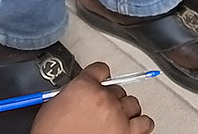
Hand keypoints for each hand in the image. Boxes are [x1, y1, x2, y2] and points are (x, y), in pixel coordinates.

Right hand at [30, 63, 153, 133]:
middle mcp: (104, 98)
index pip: (100, 69)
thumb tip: (78, 94)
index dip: (99, 76)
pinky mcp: (128, 133)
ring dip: (125, 110)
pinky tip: (132, 126)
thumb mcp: (53, 107)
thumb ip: (71, 94)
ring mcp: (118, 116)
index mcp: (83, 88)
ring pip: (132, 104)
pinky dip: (139, 124)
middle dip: (110, 98)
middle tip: (102, 109)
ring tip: (118, 118)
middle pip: (117, 88)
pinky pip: (144, 123)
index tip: (101, 79)